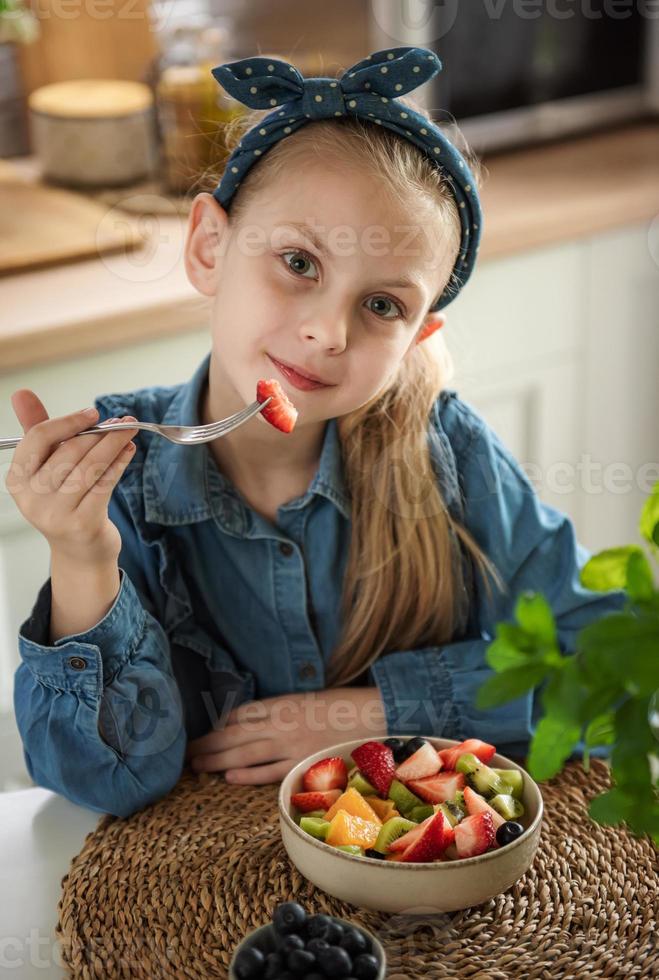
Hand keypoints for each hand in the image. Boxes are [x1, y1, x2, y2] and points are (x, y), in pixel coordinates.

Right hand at [6, 389, 138, 563]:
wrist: (80, 551)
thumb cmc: (64, 500)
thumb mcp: (47, 466)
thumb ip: (36, 430)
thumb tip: (21, 393)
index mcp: (18, 479)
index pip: (38, 438)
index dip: (68, 421)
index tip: (92, 413)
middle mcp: (31, 498)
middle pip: (70, 450)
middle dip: (100, 432)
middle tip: (123, 421)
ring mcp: (55, 513)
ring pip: (91, 466)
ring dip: (114, 444)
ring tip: (130, 431)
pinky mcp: (82, 523)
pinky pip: (105, 483)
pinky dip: (120, 463)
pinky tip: (129, 451)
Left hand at [185, 686, 387, 784]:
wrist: (376, 714)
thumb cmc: (344, 707)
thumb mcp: (308, 700)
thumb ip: (282, 710)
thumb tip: (253, 722)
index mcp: (283, 702)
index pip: (240, 712)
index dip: (219, 724)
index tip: (204, 734)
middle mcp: (282, 720)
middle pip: (234, 732)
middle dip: (208, 742)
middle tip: (186, 753)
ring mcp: (292, 742)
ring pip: (245, 751)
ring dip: (217, 758)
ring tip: (196, 765)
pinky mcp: (303, 762)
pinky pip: (269, 770)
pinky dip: (247, 773)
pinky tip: (228, 777)